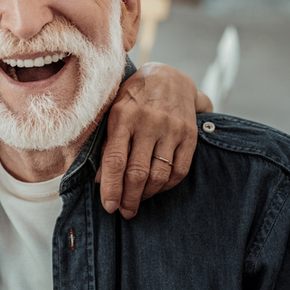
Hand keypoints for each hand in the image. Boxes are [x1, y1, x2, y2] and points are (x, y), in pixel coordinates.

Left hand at [97, 62, 211, 218]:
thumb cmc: (133, 98)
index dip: (111, 187)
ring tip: (137, 201)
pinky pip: (179, 171)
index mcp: (123, 116)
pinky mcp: (189, 135)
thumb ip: (107, 144)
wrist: (169, 77)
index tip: (109, 206)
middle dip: (129, 198)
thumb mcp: (113, 112)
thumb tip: (100, 180)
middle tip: (124, 211)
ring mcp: (171, 129)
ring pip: (159, 175)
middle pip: (137, 172)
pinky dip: (166, 186)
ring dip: (146, 195)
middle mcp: (148, 123)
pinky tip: (156, 189)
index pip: (114, 160)